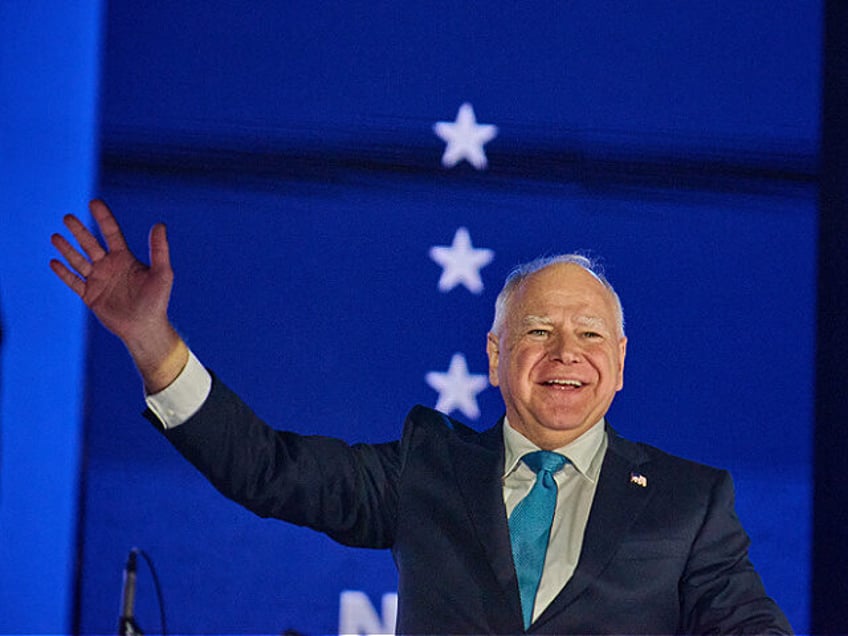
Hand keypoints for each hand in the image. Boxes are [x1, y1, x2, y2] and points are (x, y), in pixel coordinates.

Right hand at [50, 199, 186, 391]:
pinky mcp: (90, 296)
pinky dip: (64, 273)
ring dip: (67, 249)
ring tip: (55, 236)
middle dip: (79, 231)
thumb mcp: (162, 273)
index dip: (103, 218)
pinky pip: (74, 282)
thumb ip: (159, 249)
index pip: (111, 233)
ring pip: (79, 261)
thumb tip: (160, 224)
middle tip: (68, 217)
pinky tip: (54, 262)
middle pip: (90, 244)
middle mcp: (109, 266)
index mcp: (124, 258)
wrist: (145, 327)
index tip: (94, 202)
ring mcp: (98, 280)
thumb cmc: (157, 300)